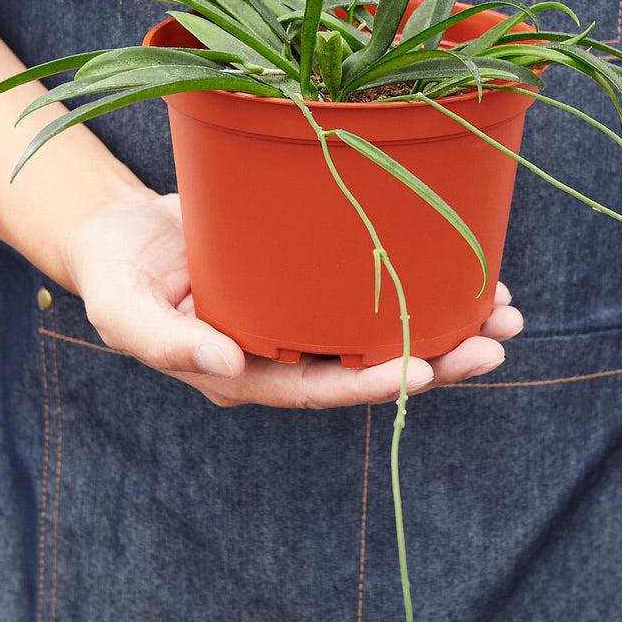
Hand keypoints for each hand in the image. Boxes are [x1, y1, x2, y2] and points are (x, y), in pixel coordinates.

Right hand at [65, 190, 522, 407]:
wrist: (121, 234)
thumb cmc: (116, 278)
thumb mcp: (125, 313)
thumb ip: (171, 343)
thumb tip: (230, 364)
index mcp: (246, 372)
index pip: (318, 387)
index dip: (371, 382)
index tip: (426, 371)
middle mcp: (284, 349)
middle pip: (367, 363)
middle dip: (436, 359)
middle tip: (494, 343)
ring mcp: (300, 311)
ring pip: (381, 324)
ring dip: (444, 321)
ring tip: (504, 310)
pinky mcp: (309, 271)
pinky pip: (368, 280)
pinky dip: (415, 277)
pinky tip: (463, 268)